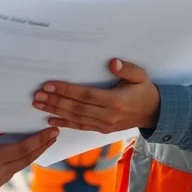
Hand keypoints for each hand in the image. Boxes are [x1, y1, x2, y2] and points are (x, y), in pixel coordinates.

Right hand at [0, 128, 57, 189]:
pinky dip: (21, 160)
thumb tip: (16, 123)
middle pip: (26, 160)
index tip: (52, 132)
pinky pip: (12, 171)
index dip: (40, 140)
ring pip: (20, 166)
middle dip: (41, 147)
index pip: (23, 149)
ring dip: (33, 153)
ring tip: (45, 140)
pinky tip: (28, 150)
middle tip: (54, 134)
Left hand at [33, 58, 159, 133]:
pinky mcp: (102, 129)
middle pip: (76, 108)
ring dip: (55, 111)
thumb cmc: (144, 91)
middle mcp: (107, 115)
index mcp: (115, 101)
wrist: (154, 113)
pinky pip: (80, 126)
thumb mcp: (141, 76)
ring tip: (39, 105)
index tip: (49, 85)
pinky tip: (51, 120)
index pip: (85, 95)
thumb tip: (112, 63)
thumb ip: (127, 69)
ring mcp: (104, 124)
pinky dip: (65, 124)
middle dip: (55, 101)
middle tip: (37, 96)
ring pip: (75, 118)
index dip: (66, 90)